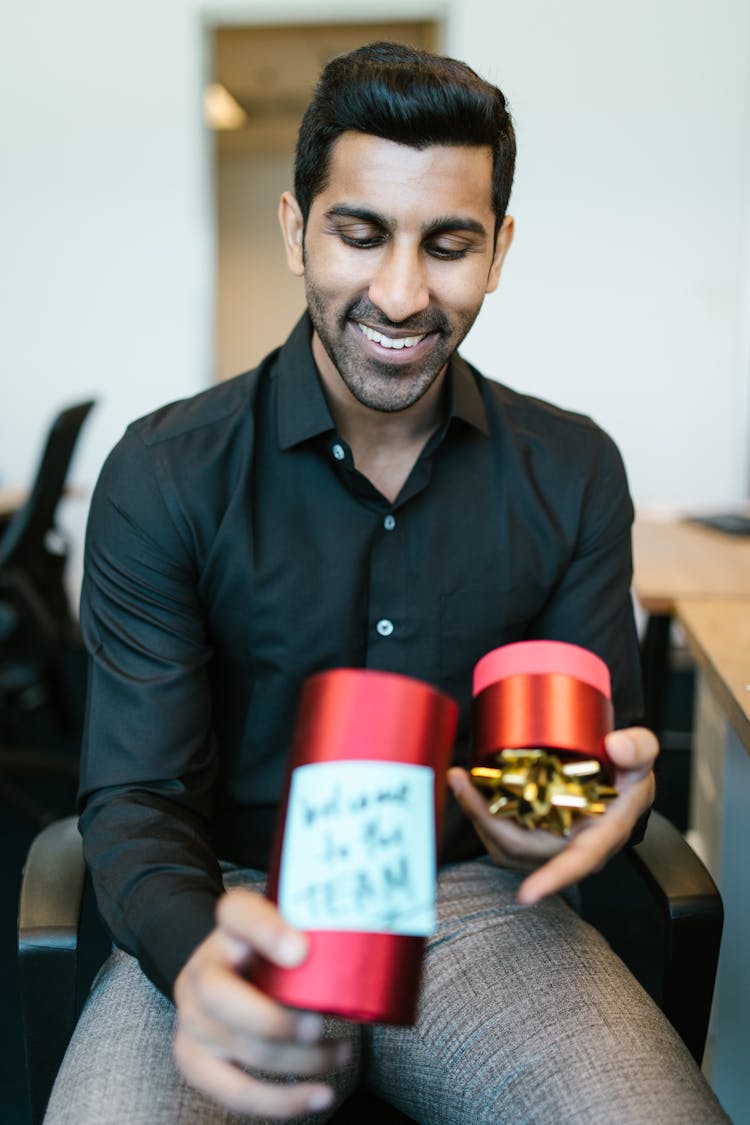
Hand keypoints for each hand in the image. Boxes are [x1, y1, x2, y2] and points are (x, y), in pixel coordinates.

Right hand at [173, 889, 350, 1117]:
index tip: (302, 949)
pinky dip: (282, 1101)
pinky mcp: (194, 1060)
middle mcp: (200, 970)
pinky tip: (319, 1096)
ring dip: (297, 1061)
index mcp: (227, 928)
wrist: (228, 975)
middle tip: (320, 1025)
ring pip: (238, 1048)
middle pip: (220, 997)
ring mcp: (191, 1018)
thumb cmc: (272, 954)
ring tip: (341, 1054)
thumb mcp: (286, 930)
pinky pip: (235, 1092)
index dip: (266, 930)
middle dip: (274, 1020)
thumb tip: (369, 950)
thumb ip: (314, 931)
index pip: (236, 913)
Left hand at [447, 726, 657, 905]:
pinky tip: (473, 787)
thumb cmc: (629, 776)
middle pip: (523, 847)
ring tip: (461, 780)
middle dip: (486, 818)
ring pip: (505, 844)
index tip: (526, 896)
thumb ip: (639, 749)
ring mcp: (548, 847)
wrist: (619, 785)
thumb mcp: (642, 756)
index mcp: (602, 835)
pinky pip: (500, 835)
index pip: (579, 863)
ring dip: (478, 815)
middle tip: (461, 781)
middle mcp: (571, 848)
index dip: (554, 879)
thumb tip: (617, 746)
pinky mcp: (532, 839)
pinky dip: (482, 813)